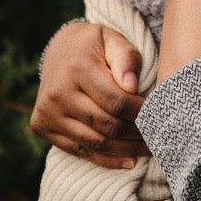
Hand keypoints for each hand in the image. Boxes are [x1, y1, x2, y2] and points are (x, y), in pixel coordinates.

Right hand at [30, 22, 148, 167]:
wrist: (59, 50)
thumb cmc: (95, 47)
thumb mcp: (113, 40)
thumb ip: (127, 59)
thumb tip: (132, 87)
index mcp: (77, 68)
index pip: (117, 102)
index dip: (141, 113)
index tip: (157, 114)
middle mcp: (57, 93)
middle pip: (108, 125)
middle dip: (137, 133)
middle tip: (158, 135)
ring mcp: (47, 113)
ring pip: (96, 143)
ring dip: (127, 150)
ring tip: (149, 148)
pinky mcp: (43, 127)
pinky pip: (81, 152)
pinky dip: (108, 160)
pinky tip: (130, 160)